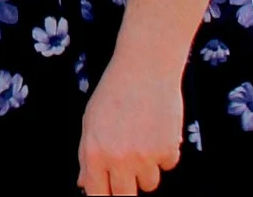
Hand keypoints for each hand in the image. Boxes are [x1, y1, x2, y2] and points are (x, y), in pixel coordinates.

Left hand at [78, 56, 183, 194]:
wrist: (145, 68)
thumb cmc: (114, 93)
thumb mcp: (91, 122)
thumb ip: (87, 156)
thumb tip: (84, 185)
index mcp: (93, 152)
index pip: (97, 194)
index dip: (104, 196)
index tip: (110, 193)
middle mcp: (118, 158)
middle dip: (126, 189)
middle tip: (128, 173)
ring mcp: (144, 156)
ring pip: (149, 184)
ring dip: (146, 170)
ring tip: (142, 140)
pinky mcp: (168, 150)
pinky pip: (168, 166)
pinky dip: (165, 153)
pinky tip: (158, 130)